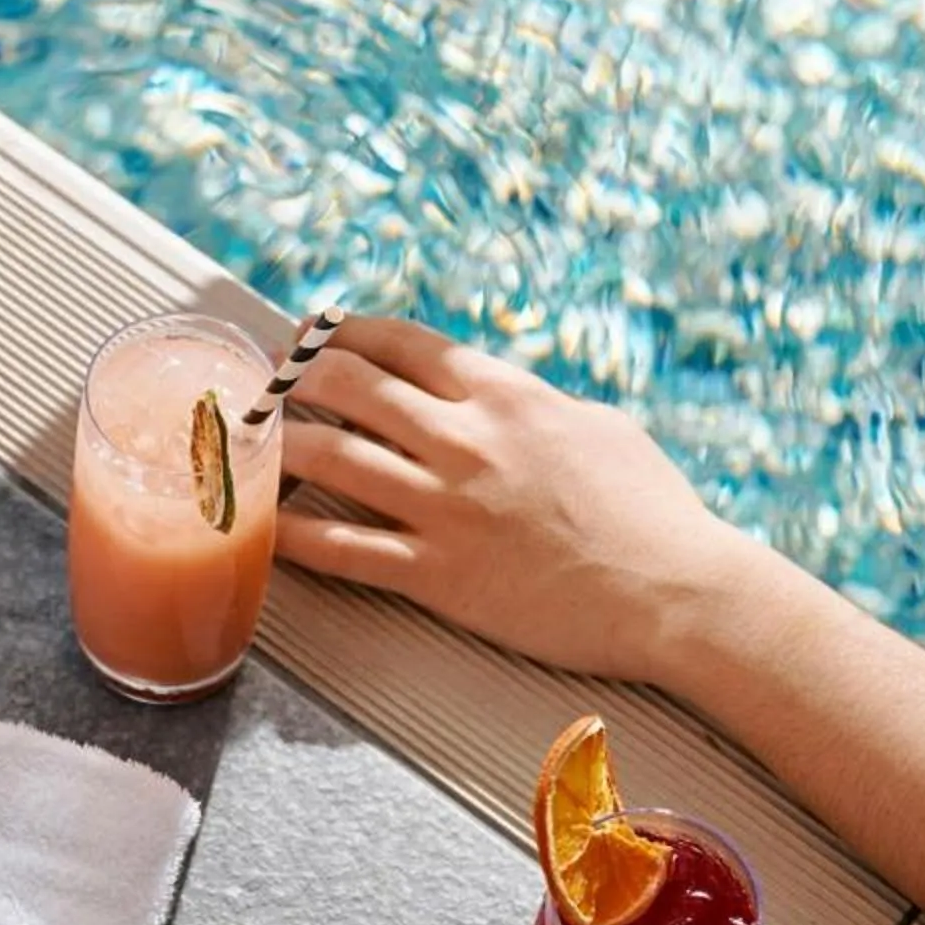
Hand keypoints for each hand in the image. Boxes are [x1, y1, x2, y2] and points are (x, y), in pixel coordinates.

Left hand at [273, 317, 764, 683]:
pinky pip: (342, 548)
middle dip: (290, 377)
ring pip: (328, 456)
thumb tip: (495, 395)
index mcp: (504, 395)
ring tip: (247, 441)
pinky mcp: (439, 573)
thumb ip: (532, 404)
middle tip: (261, 383)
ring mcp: (446, 507)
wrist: (677, 593)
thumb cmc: (652, 510)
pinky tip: (260, 522)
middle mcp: (465, 440)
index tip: (307, 335)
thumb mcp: (596, 426)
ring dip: (275, 442)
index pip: (400, 342)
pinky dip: (291, 531)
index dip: (339, 332)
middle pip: (347, 385)